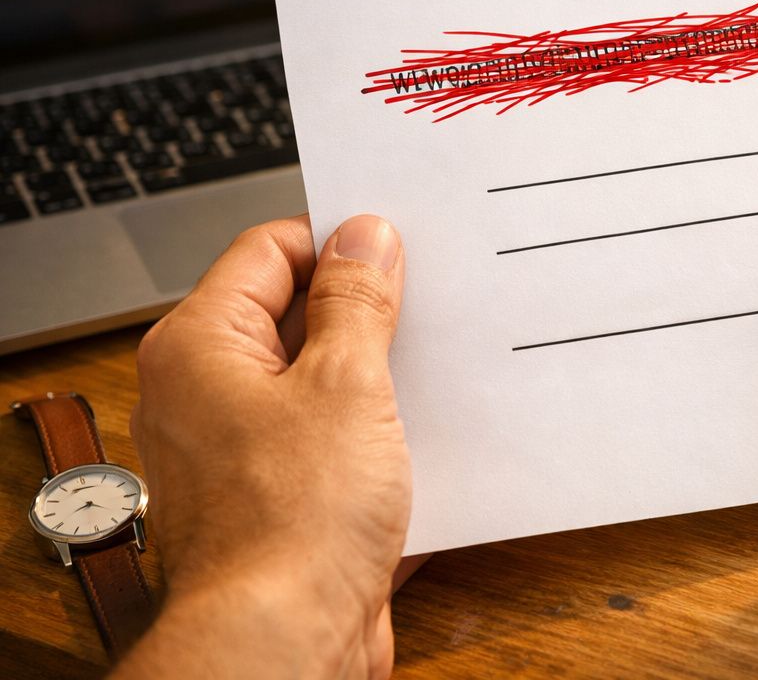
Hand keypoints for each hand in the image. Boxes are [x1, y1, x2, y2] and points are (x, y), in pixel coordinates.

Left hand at [121, 215, 409, 678]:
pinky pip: (329, 440)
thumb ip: (357, 302)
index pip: (270, 251)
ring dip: (377, 376)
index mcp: (202, 347)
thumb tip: (363, 238)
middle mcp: (206, 394)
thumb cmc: (291, 527)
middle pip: (293, 315)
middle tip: (428, 305)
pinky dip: (373, 433)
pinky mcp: (276, 498)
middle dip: (367, 311)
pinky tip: (425, 436)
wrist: (285, 639)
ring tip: (435, 371)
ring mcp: (240, 449)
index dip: (338, 241)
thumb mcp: (347, 383)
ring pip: (318, 382)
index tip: (398, 247)